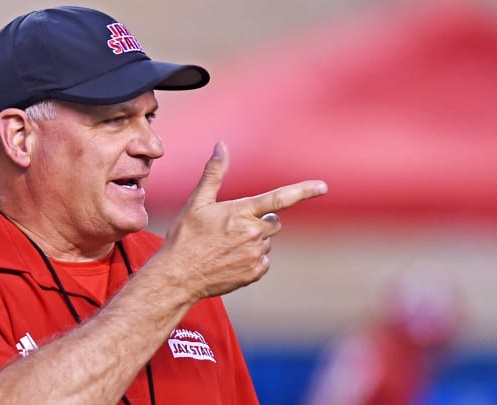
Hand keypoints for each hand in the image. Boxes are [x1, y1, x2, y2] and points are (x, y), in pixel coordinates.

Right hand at [156, 142, 327, 300]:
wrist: (179, 275)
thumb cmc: (186, 236)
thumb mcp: (197, 202)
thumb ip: (214, 173)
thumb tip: (221, 146)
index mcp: (242, 212)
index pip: (279, 198)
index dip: (304, 190)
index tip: (323, 186)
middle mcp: (254, 233)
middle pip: (274, 222)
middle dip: (260, 221)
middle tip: (233, 227)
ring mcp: (256, 255)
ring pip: (267, 242)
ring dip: (254, 240)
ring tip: (226, 245)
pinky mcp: (255, 272)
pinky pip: (263, 261)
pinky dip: (252, 258)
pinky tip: (230, 259)